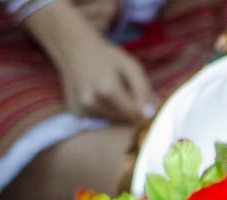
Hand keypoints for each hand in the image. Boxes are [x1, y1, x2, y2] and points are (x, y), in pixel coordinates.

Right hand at [27, 2, 156, 123]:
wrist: (76, 51)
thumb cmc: (107, 58)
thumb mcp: (131, 66)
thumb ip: (143, 89)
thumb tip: (150, 113)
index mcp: (107, 90)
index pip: (135, 115)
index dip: (144, 110)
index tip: (145, 100)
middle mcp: (92, 104)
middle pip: (124, 120)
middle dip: (131, 109)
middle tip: (125, 89)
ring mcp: (83, 110)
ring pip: (113, 122)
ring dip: (118, 111)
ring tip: (111, 91)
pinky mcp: (78, 114)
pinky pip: (101, 120)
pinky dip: (106, 112)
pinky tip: (100, 96)